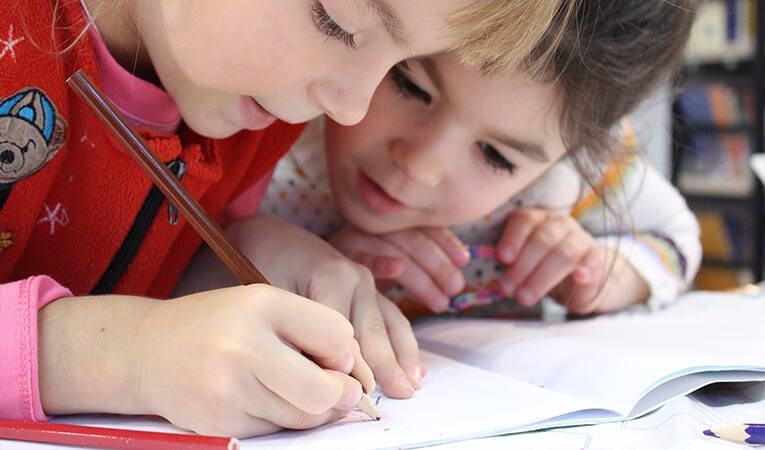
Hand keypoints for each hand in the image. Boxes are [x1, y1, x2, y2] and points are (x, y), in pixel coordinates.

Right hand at [38, 287, 370, 437]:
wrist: (145, 351)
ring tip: (292, 387)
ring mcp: (228, 390)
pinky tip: (261, 397)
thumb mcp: (262, 304)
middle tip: (334, 387)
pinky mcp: (220, 423)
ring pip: (304, 418)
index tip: (330, 353)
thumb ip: (312, 330)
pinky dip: (281, 419)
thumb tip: (352, 380)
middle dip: (340, 394)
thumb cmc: (216, 323)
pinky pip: (276, 431)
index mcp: (261, 304)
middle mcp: (243, 346)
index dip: (343, 351)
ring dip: (313, 409)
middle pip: (325, 391)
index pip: (338, 336)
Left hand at [178, 215, 424, 398]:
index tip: (353, 400)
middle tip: (401, 397)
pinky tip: (414, 367)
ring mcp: (366, 282)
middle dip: (386, 367)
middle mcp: (358, 278)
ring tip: (413, 386)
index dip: (348, 370)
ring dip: (403, 357)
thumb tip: (312, 372)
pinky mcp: (367, 289)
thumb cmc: (259, 264)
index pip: (344, 335)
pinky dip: (403, 344)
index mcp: (334, 277)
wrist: (265, 235)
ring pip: (390, 325)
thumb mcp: (267, 294)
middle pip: (373, 332)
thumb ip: (292, 329)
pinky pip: (391, 319)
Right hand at [329, 224, 470, 312]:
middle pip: (412, 239)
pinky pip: (361, 257)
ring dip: (421, 276)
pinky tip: (397, 270)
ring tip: (441, 301)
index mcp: (387, 221)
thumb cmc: (357, 268)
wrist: (301, 264)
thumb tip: (462, 261)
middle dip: (438, 265)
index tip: (464, 260)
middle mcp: (371, 225)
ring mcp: (354, 238)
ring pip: (395, 249)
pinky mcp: (336, 256)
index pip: (422, 225)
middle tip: (455, 289)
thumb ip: (419, 258)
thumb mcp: (390, 261)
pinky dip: (380, 261)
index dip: (445, 241)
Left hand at [496, 208, 648, 313]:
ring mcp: (580, 238)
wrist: (577, 279)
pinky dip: (585, 268)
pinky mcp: (596, 256)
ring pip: (563, 252)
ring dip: (542, 277)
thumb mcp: (522, 264)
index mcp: (536, 219)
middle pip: (542, 239)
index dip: (512, 238)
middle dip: (522, 266)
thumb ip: (508, 263)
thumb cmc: (541, 268)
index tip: (502, 258)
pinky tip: (578, 277)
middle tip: (508, 289)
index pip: (524, 220)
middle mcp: (559, 224)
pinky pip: (592, 260)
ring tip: (526, 297)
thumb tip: (488, 263)